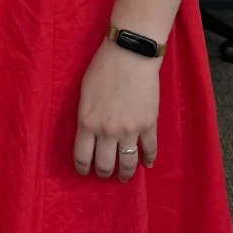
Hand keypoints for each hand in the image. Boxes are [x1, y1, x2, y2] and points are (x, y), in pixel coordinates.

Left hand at [74, 39, 159, 182]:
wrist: (129, 55)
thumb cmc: (102, 67)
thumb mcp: (84, 91)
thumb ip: (86, 114)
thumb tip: (88, 131)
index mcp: (87, 121)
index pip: (82, 155)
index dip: (82, 167)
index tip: (84, 171)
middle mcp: (107, 131)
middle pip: (105, 164)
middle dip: (103, 172)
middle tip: (104, 174)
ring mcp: (130, 130)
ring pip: (128, 163)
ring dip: (125, 173)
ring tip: (123, 177)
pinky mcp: (149, 125)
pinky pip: (150, 150)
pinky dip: (149, 160)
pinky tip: (147, 164)